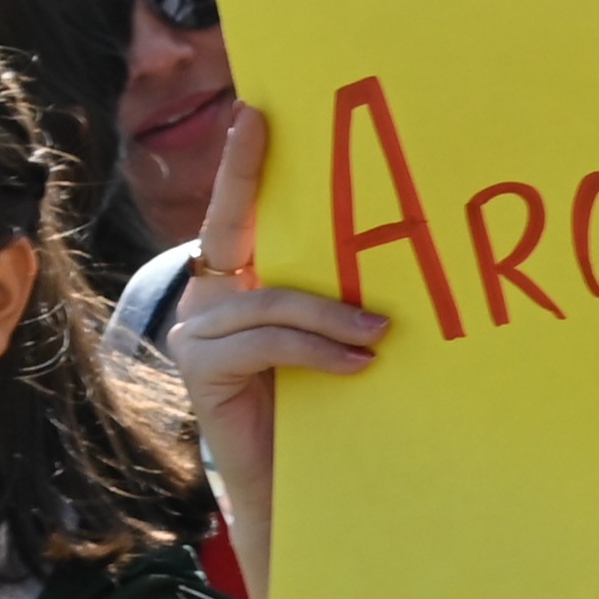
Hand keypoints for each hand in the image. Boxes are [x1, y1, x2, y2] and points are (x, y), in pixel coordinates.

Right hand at [163, 105, 379, 591]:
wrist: (297, 489)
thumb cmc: (330, 408)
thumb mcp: (340, 340)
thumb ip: (344, 300)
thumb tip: (401, 265)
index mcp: (243, 284)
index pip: (239, 214)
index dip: (245, 164)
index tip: (258, 110)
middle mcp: (211, 299)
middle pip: (246, 241)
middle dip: (266, 194)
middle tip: (298, 159)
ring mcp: (198, 332)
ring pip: (269, 300)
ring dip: (332, 315)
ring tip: (381, 334)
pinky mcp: (201, 368)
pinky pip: (262, 340)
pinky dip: (316, 347)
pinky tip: (357, 362)